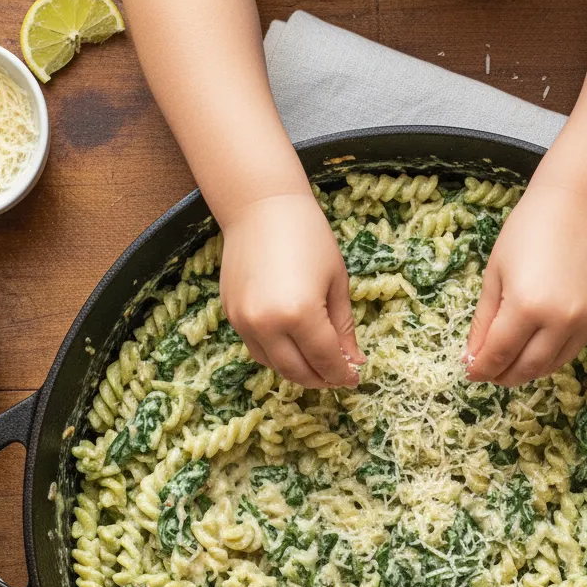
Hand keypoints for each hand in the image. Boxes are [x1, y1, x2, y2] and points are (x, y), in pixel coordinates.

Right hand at [219, 192, 364, 387]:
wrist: (260, 207)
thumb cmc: (308, 236)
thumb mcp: (336, 282)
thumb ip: (343, 327)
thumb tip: (353, 361)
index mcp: (300, 313)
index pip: (325, 359)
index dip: (342, 373)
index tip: (354, 377)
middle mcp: (268, 323)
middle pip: (298, 370)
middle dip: (321, 378)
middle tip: (338, 376)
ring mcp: (245, 322)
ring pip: (274, 365)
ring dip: (298, 372)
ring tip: (318, 365)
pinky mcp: (232, 316)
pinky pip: (257, 349)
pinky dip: (277, 356)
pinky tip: (295, 349)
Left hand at [464, 183, 586, 385]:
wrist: (577, 207)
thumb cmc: (527, 232)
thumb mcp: (495, 274)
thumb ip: (484, 321)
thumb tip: (472, 357)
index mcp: (526, 306)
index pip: (499, 354)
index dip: (481, 369)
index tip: (470, 373)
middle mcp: (559, 319)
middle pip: (527, 368)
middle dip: (504, 376)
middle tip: (490, 374)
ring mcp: (584, 321)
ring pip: (552, 365)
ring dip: (528, 371)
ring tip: (511, 365)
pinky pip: (572, 350)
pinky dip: (551, 357)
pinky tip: (536, 348)